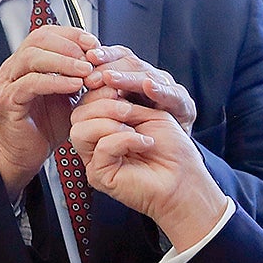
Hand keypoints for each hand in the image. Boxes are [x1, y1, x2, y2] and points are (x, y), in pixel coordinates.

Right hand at [0, 23, 100, 195]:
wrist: (28, 154)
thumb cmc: (47, 125)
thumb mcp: (71, 95)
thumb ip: (82, 76)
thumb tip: (104, 59)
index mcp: (27, 62)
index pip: (47, 33)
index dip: (71, 34)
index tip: (94, 43)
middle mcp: (14, 68)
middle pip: (38, 39)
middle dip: (69, 45)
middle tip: (91, 57)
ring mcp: (7, 83)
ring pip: (32, 58)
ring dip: (63, 61)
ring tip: (86, 70)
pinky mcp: (7, 101)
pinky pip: (30, 84)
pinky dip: (55, 82)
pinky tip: (74, 85)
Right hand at [69, 93, 229, 250]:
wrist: (184, 176)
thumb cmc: (172, 148)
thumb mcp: (148, 113)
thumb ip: (124, 101)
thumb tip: (104, 86)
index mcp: (105, 125)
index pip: (85, 103)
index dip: (99, 90)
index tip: (119, 86)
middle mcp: (96, 142)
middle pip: (77, 114)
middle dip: (104, 104)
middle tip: (130, 110)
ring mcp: (96, 159)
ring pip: (80, 130)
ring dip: (109, 121)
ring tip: (134, 127)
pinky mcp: (100, 175)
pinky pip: (102, 147)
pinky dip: (125, 140)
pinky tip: (145, 143)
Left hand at [82, 45, 196, 128]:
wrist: (171, 160)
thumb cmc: (141, 138)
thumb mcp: (116, 115)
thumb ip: (100, 99)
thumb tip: (74, 87)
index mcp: (135, 78)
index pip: (118, 57)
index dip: (104, 55)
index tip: (87, 58)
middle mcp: (152, 79)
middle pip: (131, 62)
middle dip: (110, 66)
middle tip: (92, 76)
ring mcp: (169, 89)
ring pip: (148, 75)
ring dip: (128, 77)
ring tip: (111, 79)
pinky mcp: (184, 104)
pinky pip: (173, 95)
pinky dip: (160, 90)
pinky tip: (149, 88)